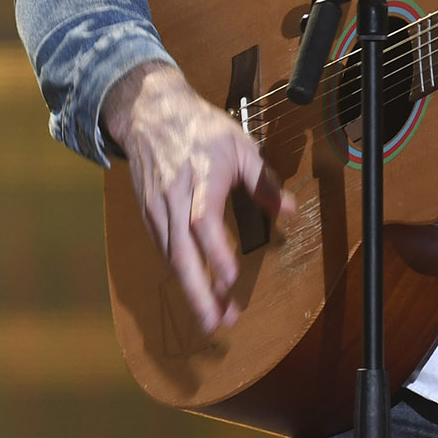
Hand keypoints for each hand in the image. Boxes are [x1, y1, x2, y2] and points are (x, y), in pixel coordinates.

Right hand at [105, 61, 284, 335]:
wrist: (148, 113)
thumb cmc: (200, 128)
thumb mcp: (240, 145)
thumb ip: (263, 182)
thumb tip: (289, 211)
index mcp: (201, 177)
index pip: (204, 220)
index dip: (216, 252)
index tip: (231, 279)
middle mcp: (175, 198)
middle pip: (181, 252)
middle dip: (198, 292)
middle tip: (214, 325)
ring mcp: (158, 208)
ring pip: (171, 257)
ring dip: (191, 290)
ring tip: (213, 318)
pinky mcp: (149, 214)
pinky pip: (164, 249)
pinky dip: (180, 272)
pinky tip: (197, 288)